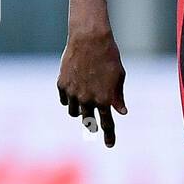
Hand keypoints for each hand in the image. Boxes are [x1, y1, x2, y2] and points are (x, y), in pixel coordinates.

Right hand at [57, 29, 126, 148]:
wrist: (89, 39)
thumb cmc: (109, 56)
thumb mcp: (119, 77)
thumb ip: (118, 96)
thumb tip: (121, 112)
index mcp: (104, 99)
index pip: (107, 124)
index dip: (109, 136)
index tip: (109, 145)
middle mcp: (88, 99)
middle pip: (88, 121)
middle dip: (91, 125)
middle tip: (93, 126)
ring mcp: (73, 93)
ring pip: (74, 112)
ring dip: (80, 111)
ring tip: (84, 103)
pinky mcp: (62, 85)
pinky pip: (65, 100)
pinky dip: (69, 99)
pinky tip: (74, 92)